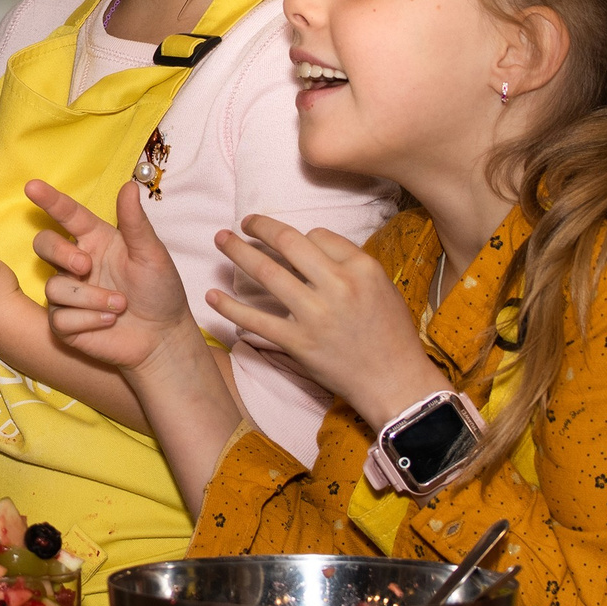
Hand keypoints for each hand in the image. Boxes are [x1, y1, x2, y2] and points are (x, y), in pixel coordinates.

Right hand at [28, 180, 206, 379]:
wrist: (163, 338)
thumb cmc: (160, 292)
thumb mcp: (152, 254)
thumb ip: (135, 222)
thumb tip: (129, 185)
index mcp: (96, 241)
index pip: (67, 215)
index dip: (50, 200)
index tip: (32, 186)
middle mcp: (77, 264)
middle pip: (44, 244)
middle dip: (59, 252)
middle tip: (85, 266)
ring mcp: (69, 294)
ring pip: (54, 287)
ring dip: (90, 297)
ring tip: (120, 305)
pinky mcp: (65, 324)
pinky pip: (60, 318)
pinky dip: (88, 319)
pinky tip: (109, 321)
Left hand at [208, 215, 446, 429]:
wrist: (394, 382)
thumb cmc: (390, 334)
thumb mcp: (382, 286)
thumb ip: (349, 263)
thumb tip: (311, 242)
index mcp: (362, 268)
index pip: (319, 235)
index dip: (299, 234)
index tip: (287, 240)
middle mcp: (338, 286)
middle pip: (288, 243)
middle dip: (259, 227)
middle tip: (242, 222)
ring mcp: (315, 315)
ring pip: (267, 274)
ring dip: (238, 253)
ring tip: (220, 239)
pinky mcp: (298, 343)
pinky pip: (256, 320)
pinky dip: (230, 307)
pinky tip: (212, 295)